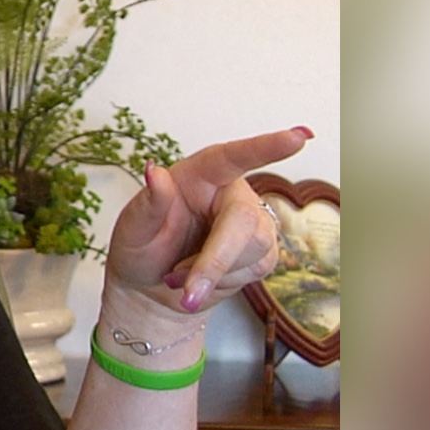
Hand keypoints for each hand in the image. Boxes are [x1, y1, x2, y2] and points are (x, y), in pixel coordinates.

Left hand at [104, 127, 311, 319]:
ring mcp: (251, 222)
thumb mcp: (131, 228)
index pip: (233, 157)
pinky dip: (222, 282)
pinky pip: (256, 269)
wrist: (151, 287)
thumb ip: (147, 204)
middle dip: (216, 260)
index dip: (266, 147)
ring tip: (180, 275)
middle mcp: (230, 194)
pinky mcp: (262, 252)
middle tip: (188, 292)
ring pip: (255, 248)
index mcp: (199, 175)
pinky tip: (202, 280)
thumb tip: (155, 173)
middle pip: (244, 220)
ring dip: (213, 273)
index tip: (298, 137)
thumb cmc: (141, 248)